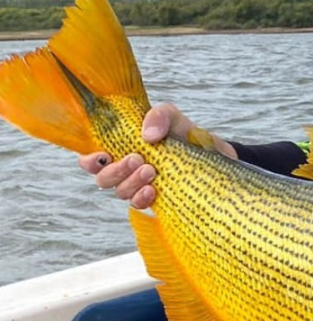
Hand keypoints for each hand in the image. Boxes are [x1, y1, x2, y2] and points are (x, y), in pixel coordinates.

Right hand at [78, 103, 235, 208]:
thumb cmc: (185, 133)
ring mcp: (140, 185)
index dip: (89, 160)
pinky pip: (138, 205)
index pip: (92, 158)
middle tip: (138, 159)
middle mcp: (126, 169)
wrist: (215, 154)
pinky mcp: (156, 199)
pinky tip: (152, 190)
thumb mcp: (172, 116)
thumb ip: (159, 116)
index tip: (102, 155)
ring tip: (152, 171)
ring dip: (131, 182)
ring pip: (120, 192)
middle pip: (102, 178)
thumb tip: (147, 136)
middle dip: (116, 171)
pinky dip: (141, 198)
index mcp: (122, 147)